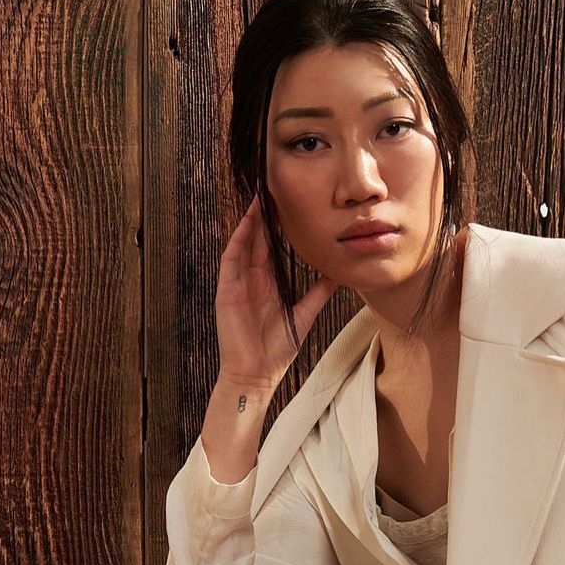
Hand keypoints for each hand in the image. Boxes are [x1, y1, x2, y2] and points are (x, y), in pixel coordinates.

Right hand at [215, 194, 337, 391]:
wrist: (257, 373)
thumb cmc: (276, 349)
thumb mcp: (303, 315)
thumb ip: (318, 294)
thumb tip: (337, 274)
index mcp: (269, 284)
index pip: (273, 248)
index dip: (280, 227)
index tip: (290, 207)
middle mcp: (252, 280)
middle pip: (258, 240)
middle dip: (265, 216)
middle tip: (275, 190)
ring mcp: (238, 283)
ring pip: (244, 244)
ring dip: (250, 221)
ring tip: (260, 198)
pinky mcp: (228, 291)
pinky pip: (231, 259)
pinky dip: (238, 240)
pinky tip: (246, 223)